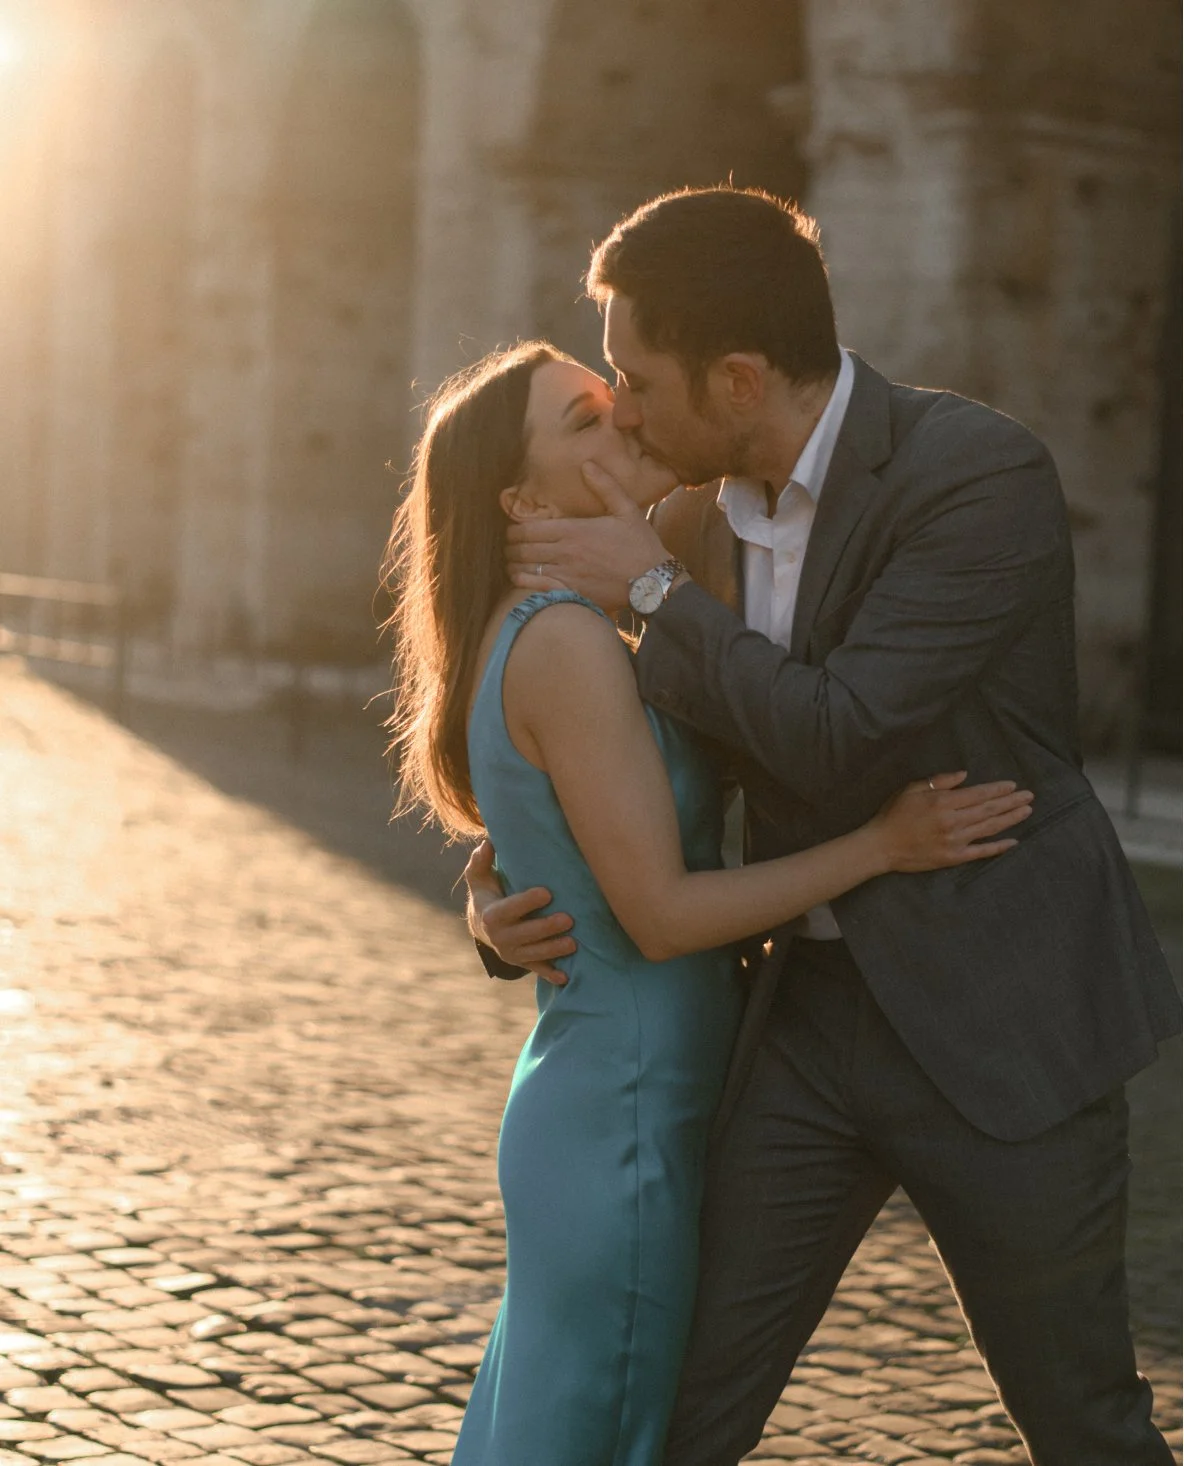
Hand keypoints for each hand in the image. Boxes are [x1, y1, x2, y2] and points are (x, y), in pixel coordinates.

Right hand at [463, 839, 575, 986]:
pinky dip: (550, 975)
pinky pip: (536, 970)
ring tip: (574, 944)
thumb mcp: (479, 878)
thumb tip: (488, 843)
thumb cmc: (487, 894)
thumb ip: (481, 861)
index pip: (509, 909)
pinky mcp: (521, 963)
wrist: (482, 926)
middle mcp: (500, 938)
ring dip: (553, 951)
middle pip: (525, 935)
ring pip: (533, 954)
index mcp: (491, 915)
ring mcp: (511, 953)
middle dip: (546, 929)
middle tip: (569, 919)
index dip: (527, 902)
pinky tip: (565, 977)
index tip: (547, 892)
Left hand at [505, 463, 668, 613]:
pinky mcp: (571, 593)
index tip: (511, 530)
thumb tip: (587, 464)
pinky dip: (522, 583)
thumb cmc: (641, 546)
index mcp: (575, 530)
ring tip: (511, 562)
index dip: (515, 529)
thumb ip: (605, 486)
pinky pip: (536, 587)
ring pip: (526, 568)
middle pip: (524, 548)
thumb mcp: (627, 510)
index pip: (531, 528)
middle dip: (511, 546)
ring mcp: (567, 574)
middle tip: (508, 546)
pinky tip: (519, 579)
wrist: (652, 582)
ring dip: (513, 564)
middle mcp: (566, 551)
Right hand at [869, 772, 1033, 873]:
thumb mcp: (912, 789)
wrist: (881, 846)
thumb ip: (940, 781)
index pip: (978, 794)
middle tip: (1029, 797)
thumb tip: (965, 775)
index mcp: (943, 802)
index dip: (998, 790)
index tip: (1013, 786)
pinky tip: (1012, 842)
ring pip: (989, 828)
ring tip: (1026, 812)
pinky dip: (998, 847)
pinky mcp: (953, 857)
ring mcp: (955, 841)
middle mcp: (953, 821)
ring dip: (1010, 819)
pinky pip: (981, 852)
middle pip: (989, 810)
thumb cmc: (894, 814)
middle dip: (1011, 802)